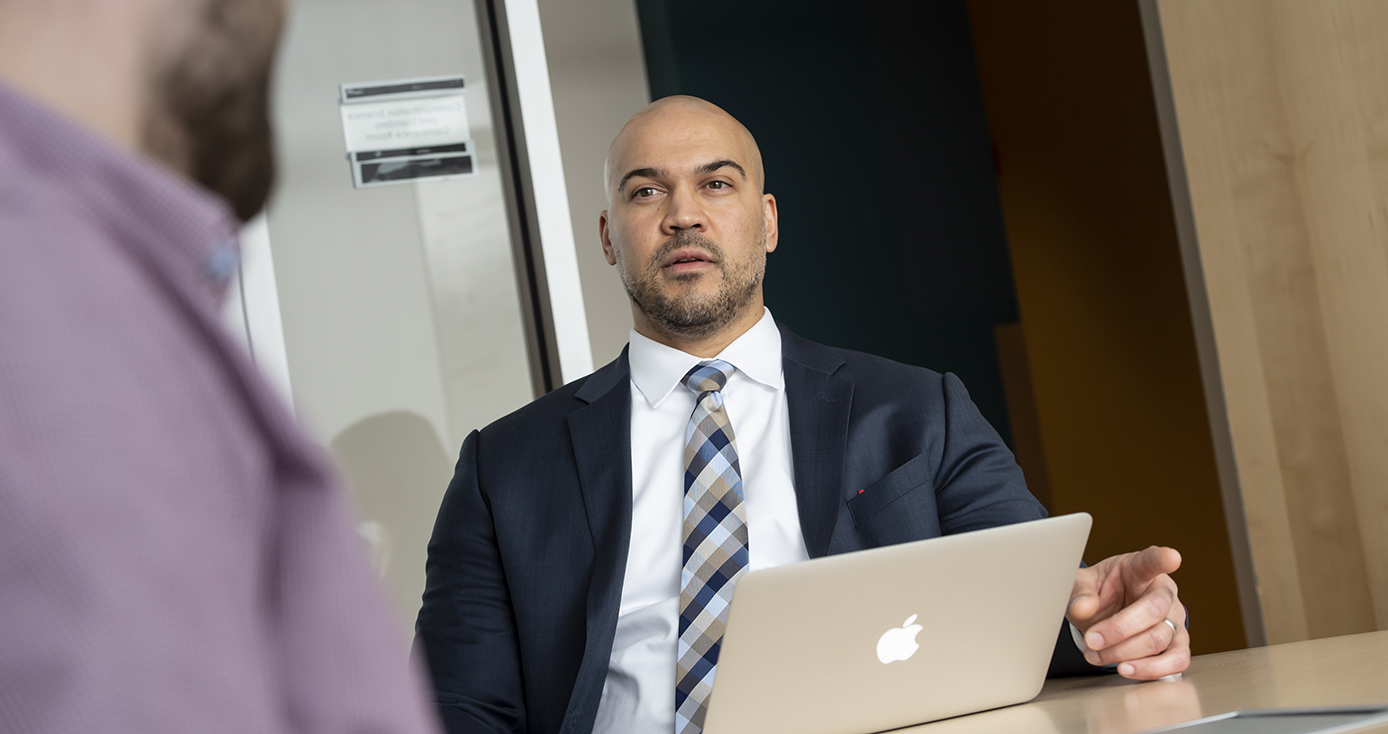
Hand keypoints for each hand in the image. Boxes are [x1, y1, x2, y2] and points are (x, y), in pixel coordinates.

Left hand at [1067, 546, 1189, 679]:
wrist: (1104, 614)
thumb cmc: (1098, 593)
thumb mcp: (1080, 585)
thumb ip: (1079, 592)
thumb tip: (1082, 607)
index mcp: (1139, 568)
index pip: (1152, 560)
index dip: (1162, 560)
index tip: (1171, 557)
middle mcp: (1163, 591)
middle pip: (1154, 609)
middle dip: (1119, 629)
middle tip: (1091, 640)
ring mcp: (1174, 618)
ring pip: (1160, 638)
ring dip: (1125, 652)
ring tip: (1096, 656)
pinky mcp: (1178, 644)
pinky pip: (1176, 660)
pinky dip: (1151, 669)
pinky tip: (1126, 669)